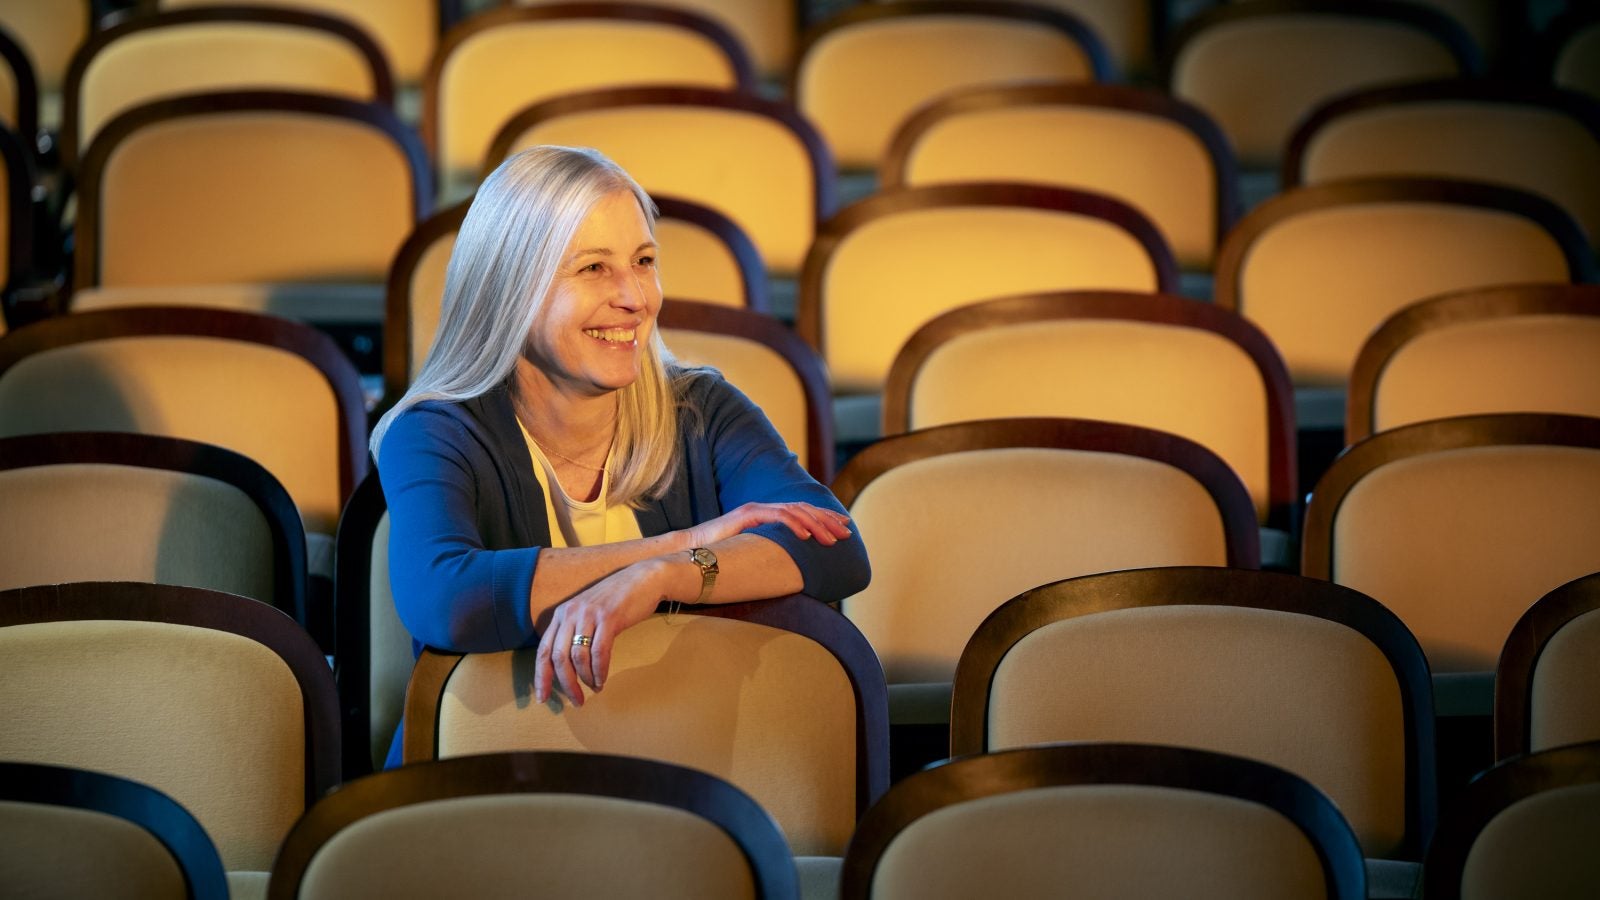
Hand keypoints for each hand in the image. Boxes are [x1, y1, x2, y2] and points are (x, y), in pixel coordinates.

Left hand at [532, 559, 670, 707]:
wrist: (643, 579)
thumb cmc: (616, 600)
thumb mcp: (587, 613)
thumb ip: (575, 633)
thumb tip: (568, 668)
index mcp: (562, 614)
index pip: (543, 650)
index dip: (541, 677)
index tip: (543, 698)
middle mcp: (570, 613)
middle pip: (558, 658)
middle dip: (566, 684)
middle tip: (576, 701)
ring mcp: (589, 614)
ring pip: (578, 657)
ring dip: (586, 679)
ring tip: (595, 688)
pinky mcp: (608, 618)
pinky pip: (599, 652)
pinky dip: (600, 670)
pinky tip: (603, 680)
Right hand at [685, 501, 852, 548]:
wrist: (690, 551)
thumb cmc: (720, 556)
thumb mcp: (753, 552)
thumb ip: (771, 552)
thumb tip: (792, 566)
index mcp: (767, 515)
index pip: (802, 513)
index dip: (825, 518)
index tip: (844, 527)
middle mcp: (763, 508)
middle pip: (804, 509)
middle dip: (828, 520)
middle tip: (847, 532)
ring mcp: (755, 509)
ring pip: (794, 512)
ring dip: (817, 524)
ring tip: (832, 538)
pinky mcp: (746, 515)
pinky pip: (775, 517)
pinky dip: (794, 524)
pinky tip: (808, 535)